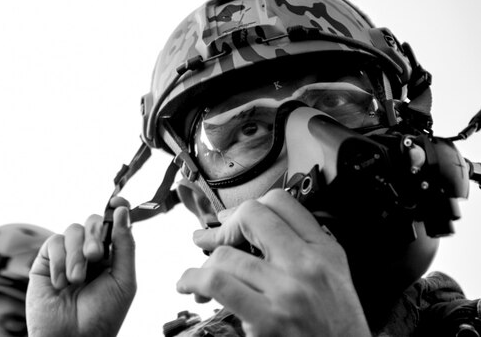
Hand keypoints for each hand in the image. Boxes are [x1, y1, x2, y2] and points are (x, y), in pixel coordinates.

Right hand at [26, 198, 136, 336]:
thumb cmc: (103, 315)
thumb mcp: (124, 280)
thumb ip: (125, 245)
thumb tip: (122, 212)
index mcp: (112, 255)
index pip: (114, 224)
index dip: (117, 209)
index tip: (119, 202)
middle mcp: (90, 252)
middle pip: (93, 221)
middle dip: (95, 236)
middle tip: (95, 257)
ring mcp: (67, 255)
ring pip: (73, 229)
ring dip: (76, 255)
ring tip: (76, 280)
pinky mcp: (45, 261)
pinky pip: (53, 242)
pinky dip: (59, 262)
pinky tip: (60, 284)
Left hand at [176, 189, 369, 336]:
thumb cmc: (338, 327)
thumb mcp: (334, 277)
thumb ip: (305, 248)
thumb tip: (260, 230)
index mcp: (325, 250)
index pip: (281, 203)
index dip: (248, 206)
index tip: (233, 219)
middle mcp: (307, 264)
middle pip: (252, 216)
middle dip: (222, 227)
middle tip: (209, 239)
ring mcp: (287, 290)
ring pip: (227, 254)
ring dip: (203, 266)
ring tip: (197, 278)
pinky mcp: (268, 318)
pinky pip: (218, 283)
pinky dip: (193, 280)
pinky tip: (189, 286)